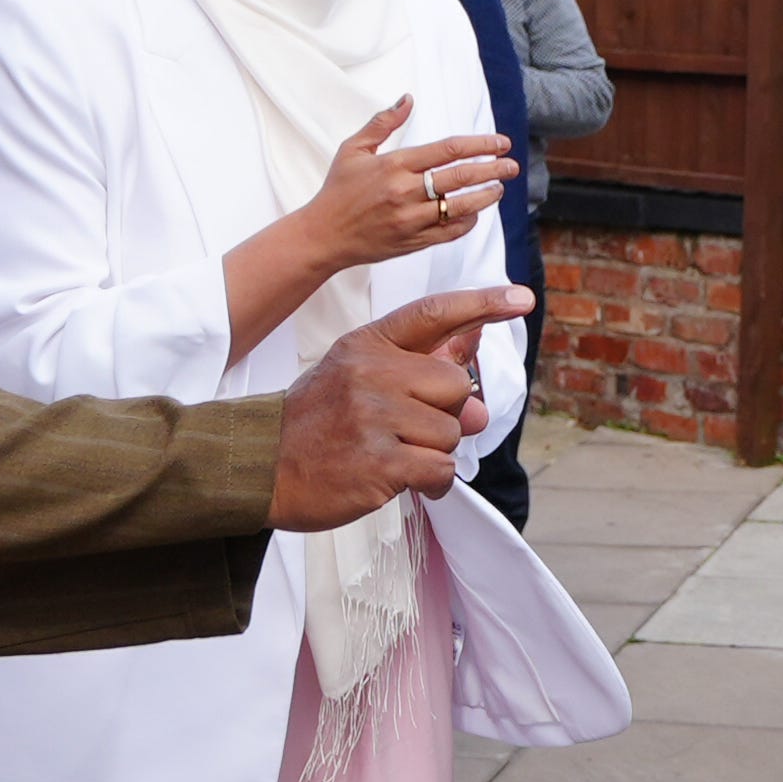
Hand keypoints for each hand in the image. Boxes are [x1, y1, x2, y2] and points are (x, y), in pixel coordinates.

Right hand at [267, 285, 533, 530]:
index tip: (523, 299)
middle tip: (408, 428)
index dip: (483, 304)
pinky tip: (402, 480)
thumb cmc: (317, 421)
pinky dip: (431, 482)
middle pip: (457, 386)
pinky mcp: (380, 463)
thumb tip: (477, 372)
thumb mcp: (356, 374)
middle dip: (446, 413)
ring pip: (452, 432)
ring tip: (394, 454)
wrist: (259, 466)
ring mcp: (375, 418)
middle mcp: (372, 373)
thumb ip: (416, 365)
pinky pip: (441, 470)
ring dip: (435, 451)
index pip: (433, 315)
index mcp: (368, 344)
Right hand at [304, 96, 517, 271]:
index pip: (447, 150)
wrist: (324, 236)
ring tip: (499, 187)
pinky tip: (476, 212)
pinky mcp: (413, 242)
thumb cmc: (338, 190)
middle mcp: (405, 192)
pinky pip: (450, 232)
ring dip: (486, 196)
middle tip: (512, 165)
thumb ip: (382, 123)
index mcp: (394, 165)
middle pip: (460, 178)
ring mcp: (411, 220)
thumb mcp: (353, 149)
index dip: (479, 145)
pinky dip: (467, 222)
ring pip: (460, 207)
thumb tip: (408, 99)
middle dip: (492, 169)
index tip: (501, 143)